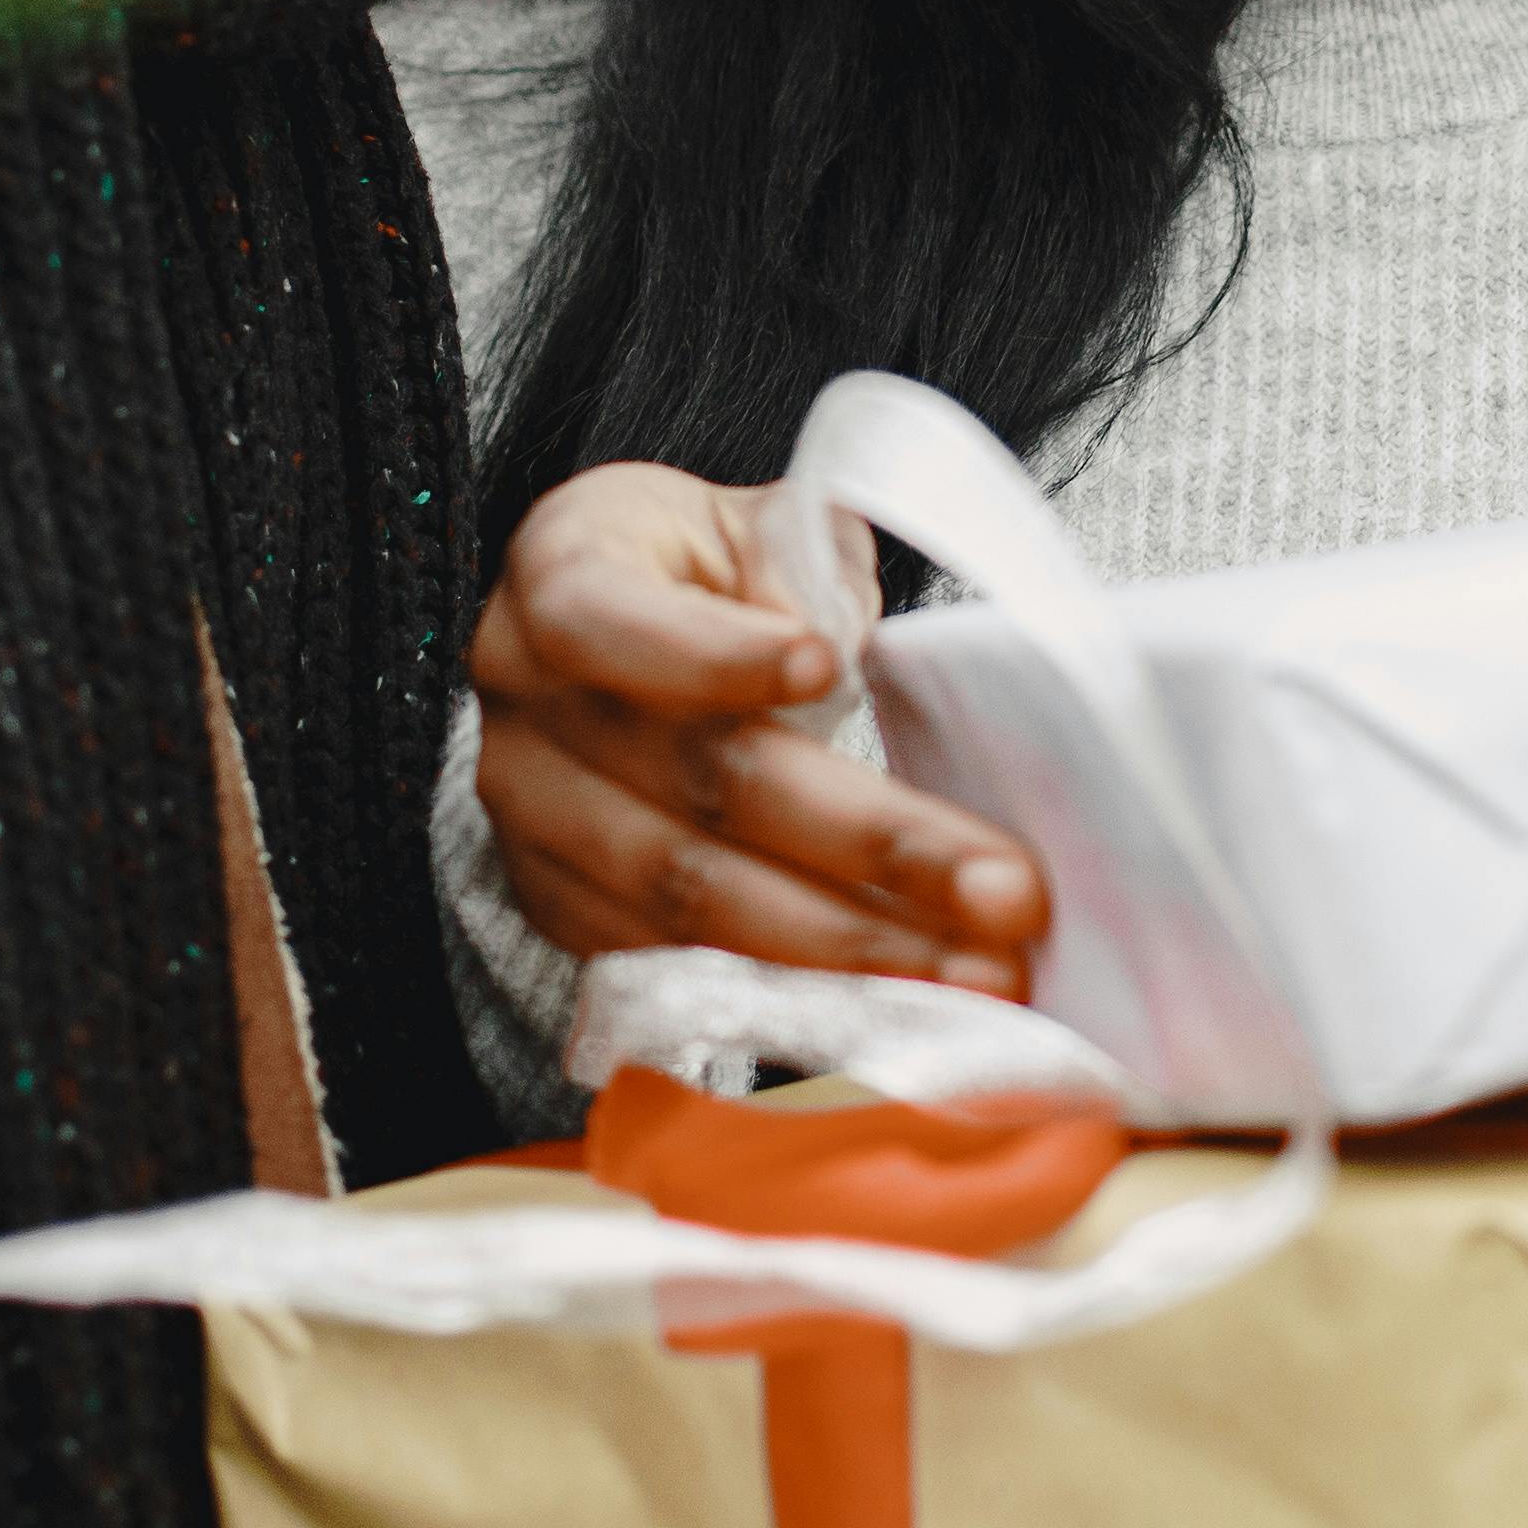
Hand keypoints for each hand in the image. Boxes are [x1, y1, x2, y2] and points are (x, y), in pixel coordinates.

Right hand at [473, 463, 1050, 990]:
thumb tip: (835, 652)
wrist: (610, 628)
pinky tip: (896, 1002)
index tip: (829, 668)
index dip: (717, 655)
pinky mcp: (560, 905)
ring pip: (694, 897)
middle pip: (697, 784)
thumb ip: (804, 571)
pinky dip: (794, 989)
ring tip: (976, 972)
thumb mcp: (758, 525)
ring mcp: (535, 818)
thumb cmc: (707, 569)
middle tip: (1001, 889)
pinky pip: (679, 965)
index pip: (612, 619)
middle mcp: (526, 701)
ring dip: (851, 945)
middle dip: (867, 843)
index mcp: (563, 571)